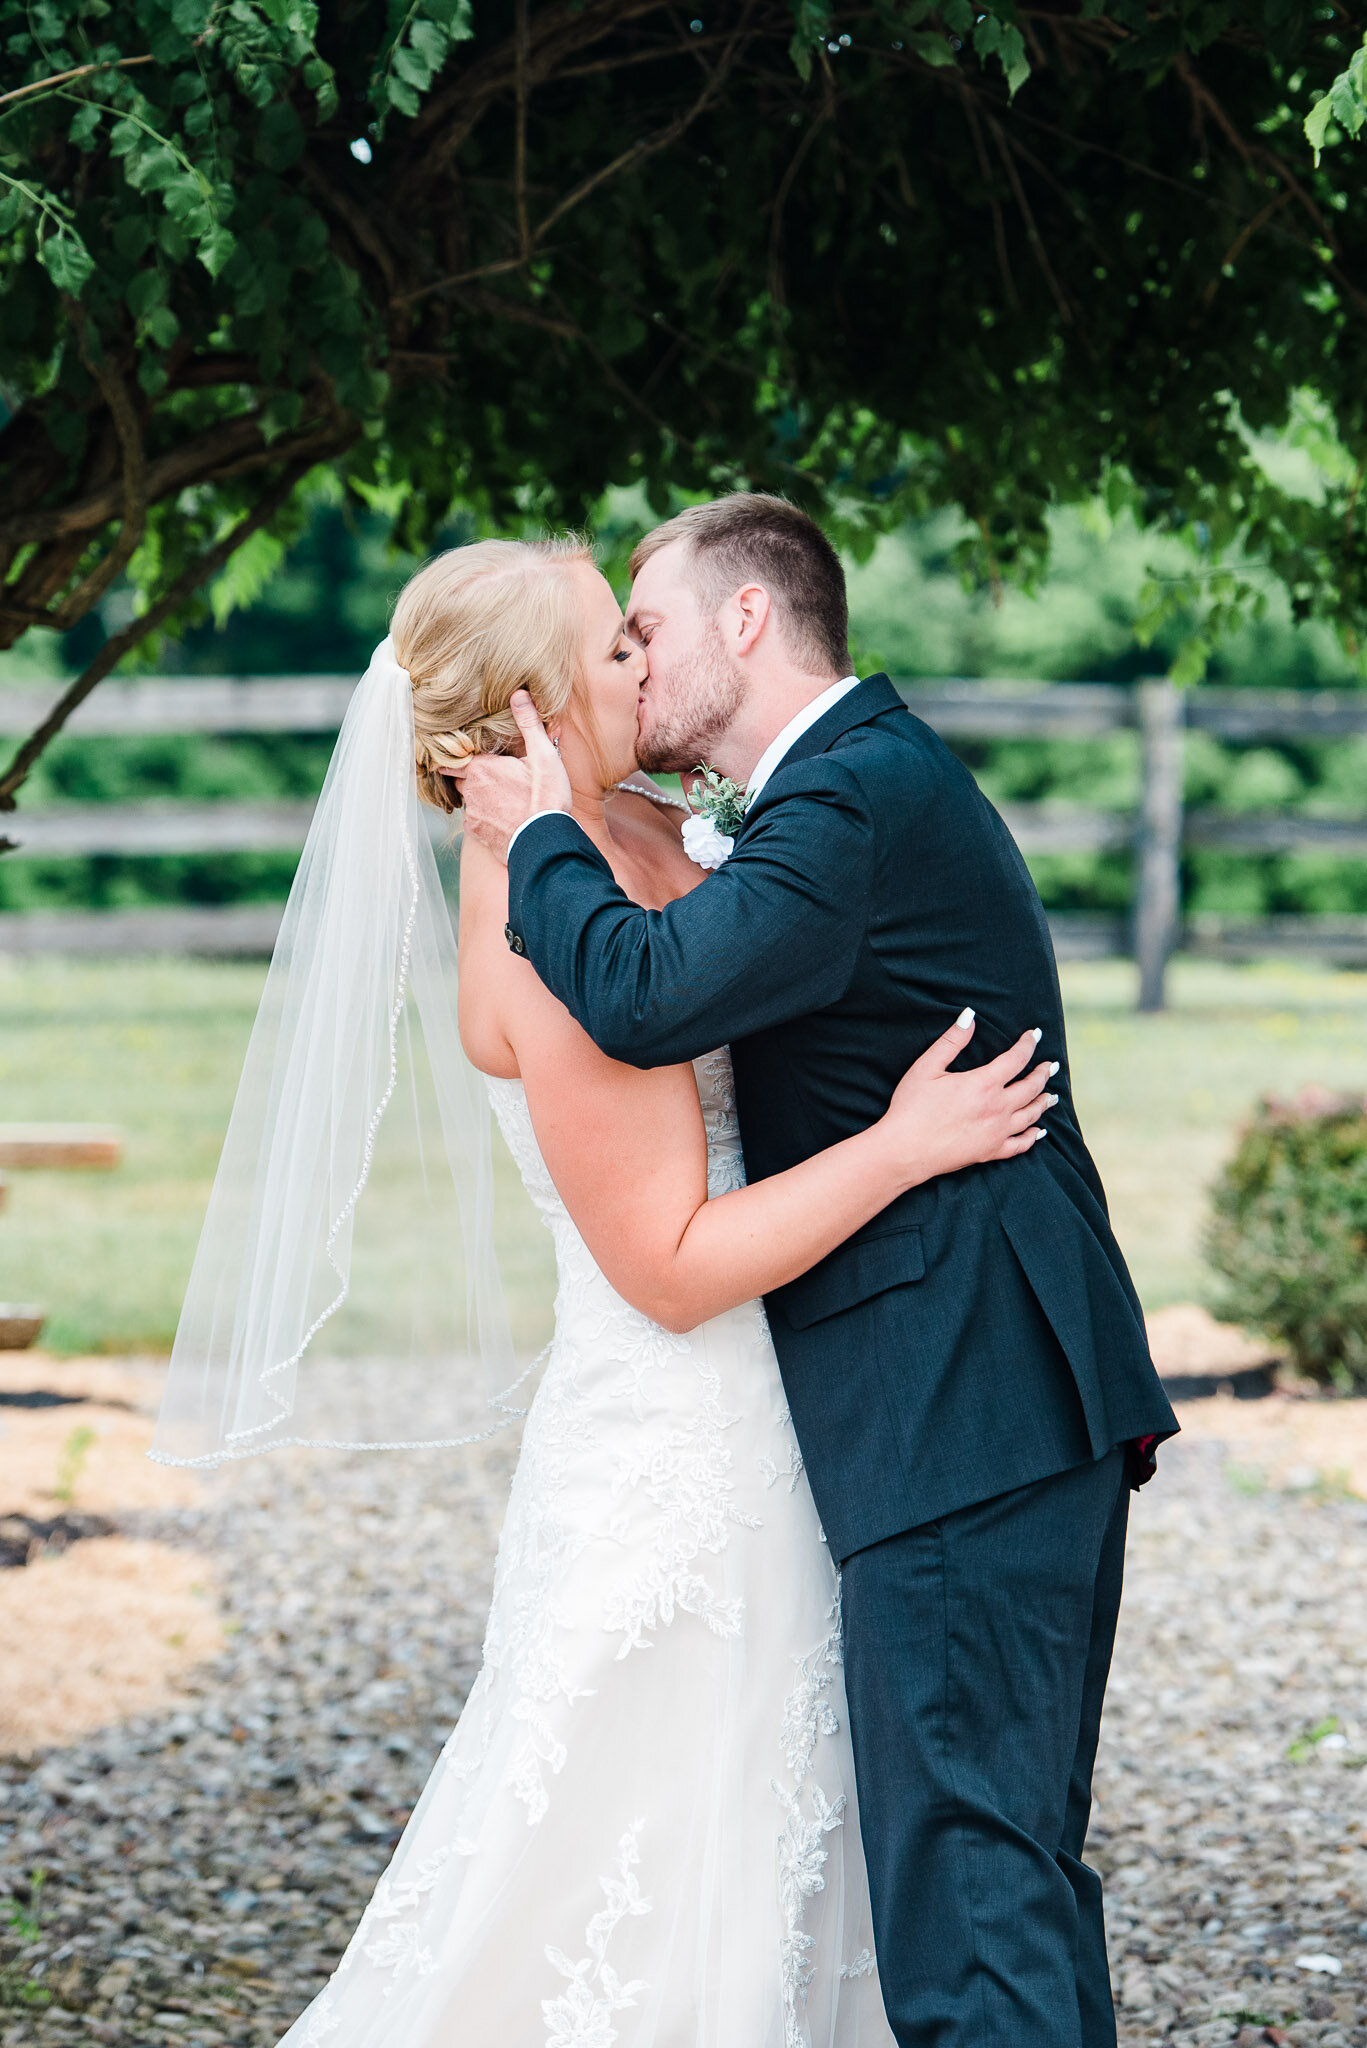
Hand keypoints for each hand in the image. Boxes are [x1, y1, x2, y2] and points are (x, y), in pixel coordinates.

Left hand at [452, 689, 571, 862]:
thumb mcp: (543, 755)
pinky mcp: (478, 835)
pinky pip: (475, 822)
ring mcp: (473, 815)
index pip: (453, 758)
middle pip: (460, 779)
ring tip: (501, 798)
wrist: (546, 842)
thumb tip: (518, 693)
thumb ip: (529, 724)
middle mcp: (471, 791)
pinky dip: (485, 818)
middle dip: (471, 776)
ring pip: (468, 801)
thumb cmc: (546, 798)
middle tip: (490, 774)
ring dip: (480, 798)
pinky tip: (503, 817)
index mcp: (482, 768)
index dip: (455, 755)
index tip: (458, 752)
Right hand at [876, 1009, 1054, 1189]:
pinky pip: (1020, 1144)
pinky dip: (1033, 1137)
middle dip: (1042, 1074)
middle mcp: (998, 1107)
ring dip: (1044, 1102)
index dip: (1028, 1044)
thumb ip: (952, 1040)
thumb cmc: (912, 1107)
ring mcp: (997, 1132)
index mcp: (984, 1083)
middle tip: (1050, 1066)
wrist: (905, 1150)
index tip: (1035, 1035)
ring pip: (1031, 1115)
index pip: (1016, 1059)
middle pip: (1031, 1087)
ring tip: (1052, 1095)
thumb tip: (970, 1015)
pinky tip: (1039, 1132)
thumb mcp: (927, 1067)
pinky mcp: (991, 1152)